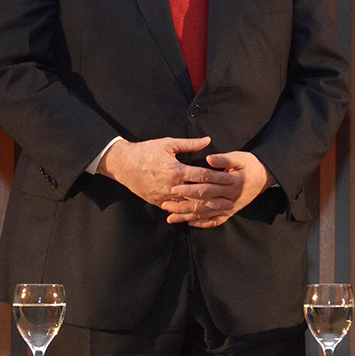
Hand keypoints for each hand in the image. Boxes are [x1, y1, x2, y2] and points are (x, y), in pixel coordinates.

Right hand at [98, 136, 230, 206]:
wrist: (122, 164)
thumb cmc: (146, 151)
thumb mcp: (167, 144)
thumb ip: (189, 144)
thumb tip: (208, 140)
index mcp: (177, 170)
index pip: (203, 175)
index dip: (219, 177)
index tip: (231, 179)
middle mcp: (172, 186)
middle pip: (199, 194)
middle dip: (217, 198)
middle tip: (231, 201)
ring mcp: (164, 196)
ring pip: (189, 205)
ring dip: (205, 208)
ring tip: (220, 210)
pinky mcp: (158, 202)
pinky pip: (176, 209)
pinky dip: (188, 212)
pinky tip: (200, 215)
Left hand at [163, 150, 275, 227]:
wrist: (267, 176)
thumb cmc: (251, 164)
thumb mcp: (239, 158)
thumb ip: (224, 159)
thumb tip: (209, 158)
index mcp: (230, 183)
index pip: (206, 186)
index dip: (189, 188)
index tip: (173, 188)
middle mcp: (229, 198)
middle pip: (202, 203)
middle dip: (183, 205)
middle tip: (166, 205)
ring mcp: (230, 207)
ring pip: (206, 214)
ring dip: (188, 216)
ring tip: (171, 217)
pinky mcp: (232, 211)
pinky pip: (216, 220)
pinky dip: (203, 223)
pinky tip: (191, 223)